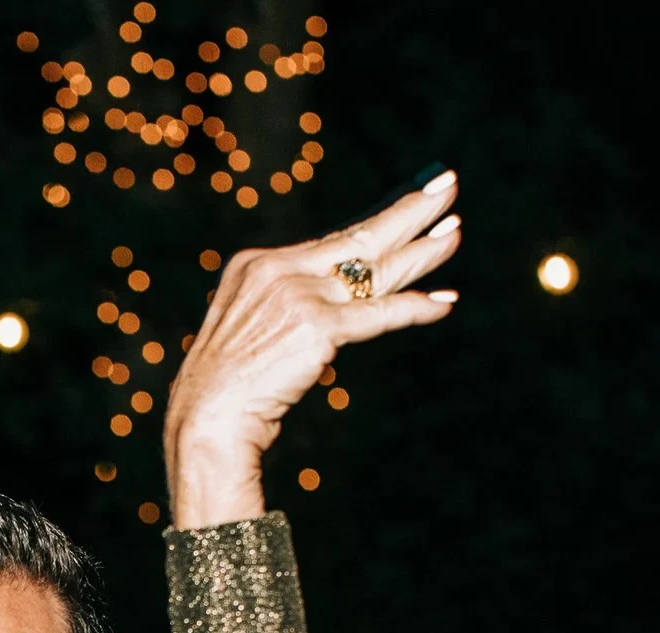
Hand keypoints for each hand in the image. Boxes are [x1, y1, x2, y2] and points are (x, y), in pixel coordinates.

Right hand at [165, 171, 462, 526]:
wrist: (205, 417)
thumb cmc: (224, 386)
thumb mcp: (247, 329)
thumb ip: (284, 308)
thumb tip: (332, 309)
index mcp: (257, 264)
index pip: (331, 243)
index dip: (375, 226)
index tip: (408, 207)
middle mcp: (279, 270)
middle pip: (359, 238)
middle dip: (409, 212)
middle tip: (448, 188)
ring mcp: (299, 295)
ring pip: (376, 271)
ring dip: (422, 252)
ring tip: (455, 233)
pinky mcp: (317, 326)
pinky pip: (380, 314)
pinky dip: (415, 308)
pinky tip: (444, 302)